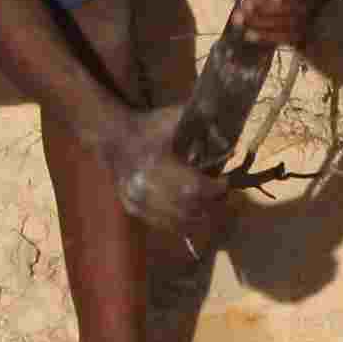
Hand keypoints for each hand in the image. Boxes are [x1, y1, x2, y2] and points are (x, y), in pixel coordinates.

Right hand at [100, 105, 231, 247]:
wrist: (115, 137)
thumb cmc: (148, 127)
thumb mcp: (173, 117)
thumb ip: (200, 119)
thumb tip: (228, 132)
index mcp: (156, 163)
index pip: (194, 187)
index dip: (214, 189)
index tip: (224, 182)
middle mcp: (145, 186)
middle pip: (188, 207)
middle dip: (210, 204)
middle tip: (221, 196)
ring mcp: (137, 200)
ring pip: (176, 220)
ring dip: (197, 217)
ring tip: (209, 206)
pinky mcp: (132, 208)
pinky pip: (162, 224)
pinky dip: (179, 223)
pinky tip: (190, 215)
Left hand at [225, 0, 329, 49]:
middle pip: (299, 9)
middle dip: (269, 10)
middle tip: (246, 6)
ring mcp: (314, 17)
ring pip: (293, 26)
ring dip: (264, 24)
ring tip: (241, 20)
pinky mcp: (305, 31)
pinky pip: (290, 39)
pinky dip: (268, 37)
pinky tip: (250, 33)